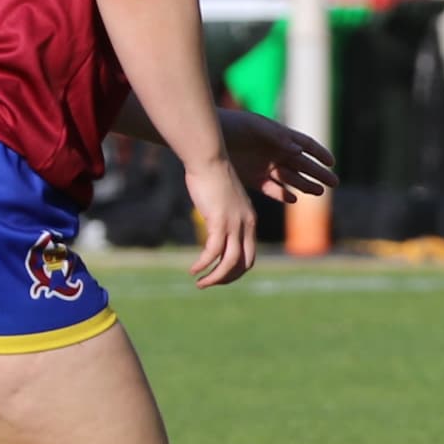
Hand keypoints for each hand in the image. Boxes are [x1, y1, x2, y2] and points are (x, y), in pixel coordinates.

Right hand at [182, 153, 256, 286]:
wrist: (209, 159)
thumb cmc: (212, 176)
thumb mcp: (223, 200)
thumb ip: (223, 215)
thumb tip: (214, 225)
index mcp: (250, 221)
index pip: (250, 256)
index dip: (236, 271)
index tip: (220, 275)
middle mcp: (246, 225)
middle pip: (243, 263)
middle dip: (227, 278)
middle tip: (210, 284)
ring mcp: (234, 224)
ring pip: (229, 262)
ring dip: (215, 277)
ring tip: (200, 283)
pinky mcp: (219, 221)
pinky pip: (213, 251)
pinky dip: (203, 264)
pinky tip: (193, 269)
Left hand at [216, 106, 335, 204]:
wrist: (207, 136)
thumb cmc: (232, 125)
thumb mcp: (255, 127)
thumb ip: (277, 138)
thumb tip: (298, 150)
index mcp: (279, 137)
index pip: (305, 145)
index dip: (319, 153)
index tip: (332, 162)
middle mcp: (275, 152)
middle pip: (302, 165)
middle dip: (318, 173)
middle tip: (334, 183)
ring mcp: (264, 166)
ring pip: (290, 178)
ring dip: (305, 185)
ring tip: (319, 192)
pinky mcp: (252, 179)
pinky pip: (271, 189)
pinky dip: (282, 194)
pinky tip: (293, 199)